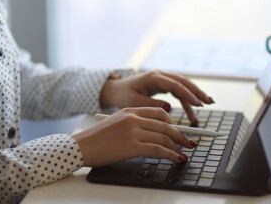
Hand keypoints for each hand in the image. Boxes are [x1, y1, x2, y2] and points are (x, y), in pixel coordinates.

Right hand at [72, 107, 195, 166]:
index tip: (182, 131)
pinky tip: (177, 159)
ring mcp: (132, 131)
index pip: (160, 113)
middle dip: (181, 135)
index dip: (174, 123)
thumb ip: (135, 124)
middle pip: (166, 125)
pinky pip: (158, 150)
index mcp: (130, 110)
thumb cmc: (97, 139)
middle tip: (190, 143)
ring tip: (185, 153)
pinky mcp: (131, 146)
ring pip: (164, 137)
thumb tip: (157, 134)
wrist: (80, 147)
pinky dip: (171, 155)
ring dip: (178, 147)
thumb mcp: (117, 124)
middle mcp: (133, 118)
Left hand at [100, 70, 213, 123]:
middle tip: (209, 102)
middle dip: (198, 92)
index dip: (188, 94)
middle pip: (184, 81)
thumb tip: (168, 108)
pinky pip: (179, 92)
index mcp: (153, 77)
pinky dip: (187, 101)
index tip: (198, 104)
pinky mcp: (164, 85)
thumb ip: (150, 104)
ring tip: (207, 105)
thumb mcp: (134, 102)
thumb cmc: (123, 95)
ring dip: (195, 95)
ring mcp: (163, 79)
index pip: (175, 84)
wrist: (116, 89)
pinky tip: (193, 112)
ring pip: (184, 86)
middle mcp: (161, 75)